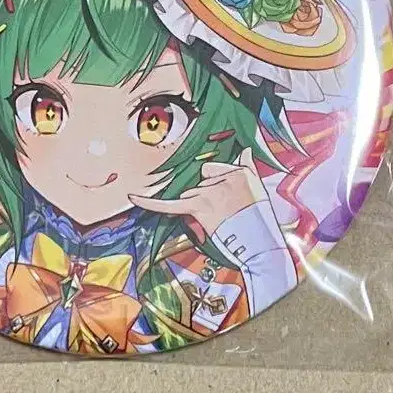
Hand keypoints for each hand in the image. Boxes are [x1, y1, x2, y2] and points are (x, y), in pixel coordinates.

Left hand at [128, 147, 267, 236]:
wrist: (259, 243)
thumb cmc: (258, 217)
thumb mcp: (257, 186)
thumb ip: (247, 165)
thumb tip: (246, 149)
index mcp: (238, 171)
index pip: (211, 169)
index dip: (214, 184)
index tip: (226, 198)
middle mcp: (223, 179)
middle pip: (199, 181)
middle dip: (205, 195)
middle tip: (225, 212)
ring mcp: (210, 192)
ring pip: (190, 193)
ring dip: (198, 205)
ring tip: (219, 220)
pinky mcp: (198, 207)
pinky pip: (169, 204)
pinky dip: (149, 202)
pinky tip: (134, 196)